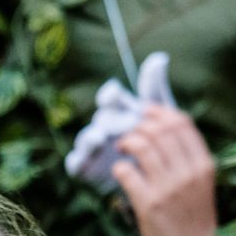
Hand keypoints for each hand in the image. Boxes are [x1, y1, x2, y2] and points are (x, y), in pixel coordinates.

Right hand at [65, 51, 175, 190]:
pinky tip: (80, 162)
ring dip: (90, 138)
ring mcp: (94, 146)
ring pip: (87, 138)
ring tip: (98, 138)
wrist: (151, 178)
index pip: (112, 97)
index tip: (112, 95)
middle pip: (102, 117)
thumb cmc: (154, 143)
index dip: (110, 95)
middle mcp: (104, 124)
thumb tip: (160, 58)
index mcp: (119, 110)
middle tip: (119, 124)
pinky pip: (76, 163)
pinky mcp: (86, 167)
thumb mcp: (159, 116)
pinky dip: (76, 162)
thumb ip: (155, 90)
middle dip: (108, 119)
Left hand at [112, 104, 217, 235]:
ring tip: (122, 148)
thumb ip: (186, 159)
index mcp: (203, 165)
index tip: (145, 111)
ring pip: (142, 146)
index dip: (159, 112)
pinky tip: (121, 172)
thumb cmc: (193, 219)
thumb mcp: (200, 185)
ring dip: (127, 142)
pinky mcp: (149, 204)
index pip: (181, 124)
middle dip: (140, 125)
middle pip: (160, 131)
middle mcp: (188, 173)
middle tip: (129, 133)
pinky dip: (120, 168)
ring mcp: (169, 188)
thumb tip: (160, 129)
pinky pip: (127, 172)